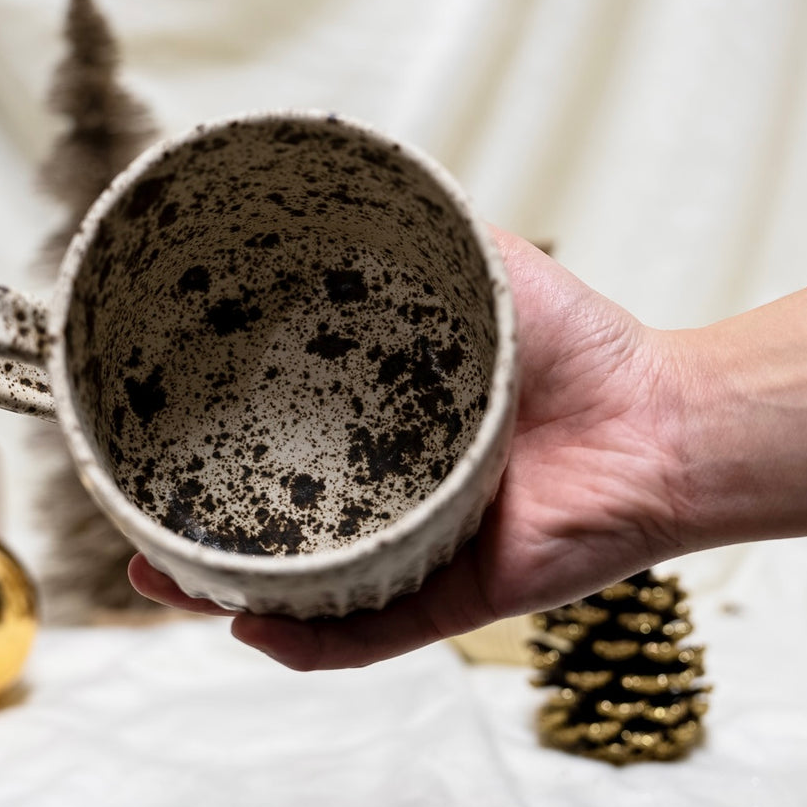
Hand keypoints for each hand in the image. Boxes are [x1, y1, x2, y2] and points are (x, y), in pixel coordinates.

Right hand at [131, 228, 694, 668]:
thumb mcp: (486, 268)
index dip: (210, 453)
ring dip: (229, 596)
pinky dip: (310, 641)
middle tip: (139, 540)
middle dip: (198, 545)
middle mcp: (390, 496)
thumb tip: (343, 165)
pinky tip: (255, 627)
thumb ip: (421, 229)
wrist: (667, 419)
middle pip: (275, 533)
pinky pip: (370, 633)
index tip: (150, 437)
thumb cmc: (585, 346)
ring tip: (167, 583)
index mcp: (384, 429)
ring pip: (305, 593)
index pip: (279, 448)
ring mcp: (416, 552)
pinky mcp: (454, 596)